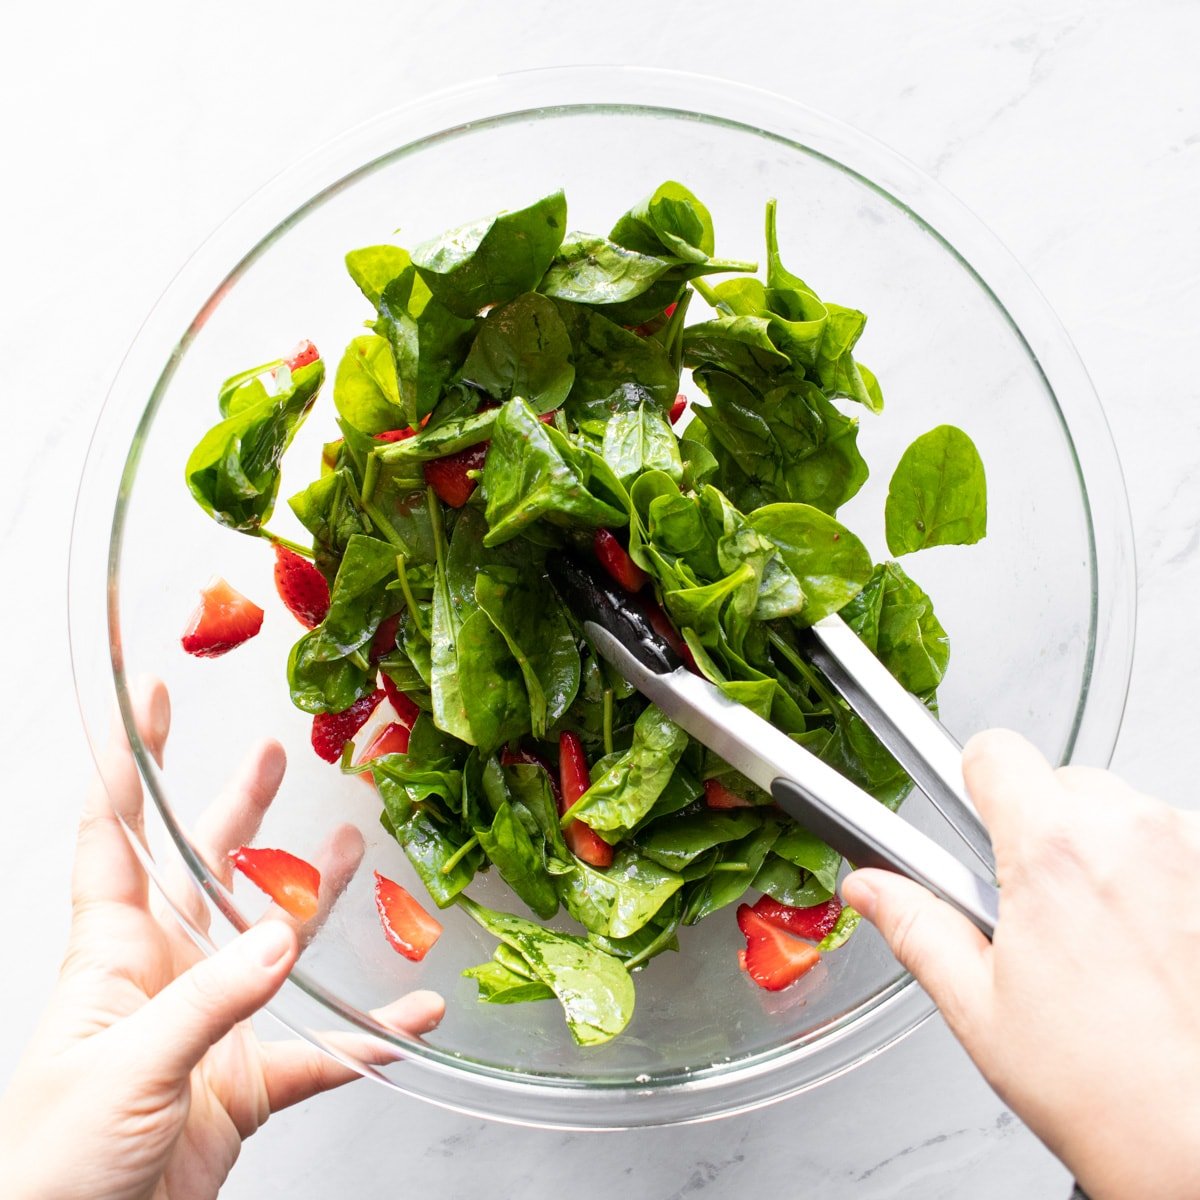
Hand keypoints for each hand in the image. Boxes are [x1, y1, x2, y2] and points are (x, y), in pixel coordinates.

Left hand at [0, 679, 442, 1199]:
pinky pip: (323, 1052)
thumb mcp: (123, 1068)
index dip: (130, 764)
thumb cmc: (49, 1164)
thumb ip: (209, 1000)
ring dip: (316, 899)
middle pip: (205, 870)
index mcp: (113, 954)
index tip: (152, 699)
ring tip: (355, 849)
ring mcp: (211, 1024)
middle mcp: (166, 974)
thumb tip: (282, 938)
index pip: (114, 836)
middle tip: (273, 754)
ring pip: (275, 944)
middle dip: (237, 808)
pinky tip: (410, 1018)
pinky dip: (368, 1037)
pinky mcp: (246, 1082)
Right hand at [841, 731, 1199, 1199]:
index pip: (993, 751)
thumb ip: (915, 926)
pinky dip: (1152, 876)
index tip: (969, 814)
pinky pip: (1172, 844)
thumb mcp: (978, 1007)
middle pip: (1058, 781)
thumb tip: (870, 888)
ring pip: (1119, 813)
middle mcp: (1133, 833)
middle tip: (1032, 904)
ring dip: (1098, 851)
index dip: (970, 783)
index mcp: (1055, 850)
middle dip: (1037, 829)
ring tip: (1094, 935)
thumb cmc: (1107, 1089)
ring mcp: (1191, 850)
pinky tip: (1144, 944)